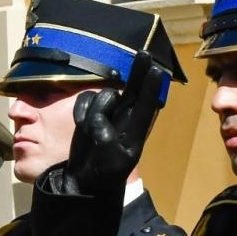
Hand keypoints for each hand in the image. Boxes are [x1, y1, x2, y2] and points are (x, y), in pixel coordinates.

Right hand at [65, 54, 167, 194]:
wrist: (84, 181)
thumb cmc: (104, 173)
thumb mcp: (111, 161)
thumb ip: (106, 139)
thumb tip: (99, 120)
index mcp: (135, 129)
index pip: (146, 104)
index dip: (151, 88)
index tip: (157, 71)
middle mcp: (125, 117)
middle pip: (133, 88)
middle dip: (139, 71)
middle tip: (145, 54)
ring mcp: (107, 113)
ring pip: (103, 95)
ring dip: (96, 108)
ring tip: (90, 131)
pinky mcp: (89, 113)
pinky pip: (86, 99)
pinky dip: (81, 109)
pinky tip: (79, 123)